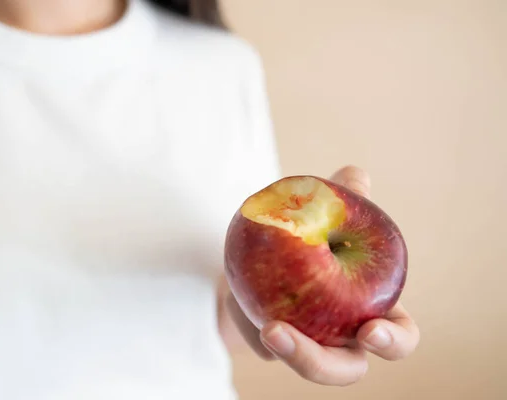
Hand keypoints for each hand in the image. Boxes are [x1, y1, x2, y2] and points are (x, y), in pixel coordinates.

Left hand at [226, 166, 419, 385]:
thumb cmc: (313, 230)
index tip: (371, 330)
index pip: (399, 335)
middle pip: (348, 369)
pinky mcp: (273, 345)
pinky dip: (252, 328)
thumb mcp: (327, 212)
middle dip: (328, 364)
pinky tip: (240, 302)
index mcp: (373, 309)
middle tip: (300, 340)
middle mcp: (345, 335)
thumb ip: (344, 198)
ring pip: (306, 365)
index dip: (393, 340)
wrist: (269, 248)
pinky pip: (263, 345)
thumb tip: (353, 175)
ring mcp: (308, 344)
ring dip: (290, 353)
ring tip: (268, 328)